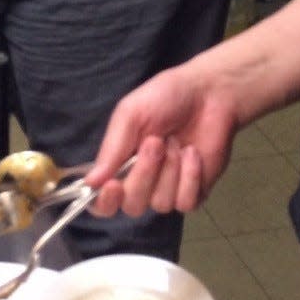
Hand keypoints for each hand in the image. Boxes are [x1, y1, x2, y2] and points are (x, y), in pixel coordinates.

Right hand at [83, 64, 238, 217]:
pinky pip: (185, 203)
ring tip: (177, 142)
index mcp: (120, 163)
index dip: (104, 202)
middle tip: (156, 142)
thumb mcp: (131, 114)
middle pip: (132, 205)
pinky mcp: (194, 192)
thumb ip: (112, 148)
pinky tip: (193, 154)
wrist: (209, 94)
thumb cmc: (164, 97)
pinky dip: (190, 177)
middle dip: (144, 174)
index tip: (113, 186)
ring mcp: (169, 189)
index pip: (103, 201)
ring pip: (160, 204)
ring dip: (170, 170)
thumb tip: (90, 183)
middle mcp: (142, 182)